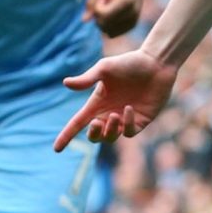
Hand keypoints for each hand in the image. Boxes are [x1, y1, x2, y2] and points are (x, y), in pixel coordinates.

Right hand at [55, 47, 179, 147]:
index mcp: (97, 103)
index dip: (67, 136)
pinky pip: (129, 132)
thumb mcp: (104, 69)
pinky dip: (126, 124)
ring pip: (111, 137)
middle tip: (95, 122)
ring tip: (114, 115)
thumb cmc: (128, 63)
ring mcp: (125, 119)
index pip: (78, 123)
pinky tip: (129, 108)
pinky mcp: (140, 121)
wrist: (155, 63)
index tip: (56, 149)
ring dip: (109, 130)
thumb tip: (65, 83)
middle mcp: (109, 113)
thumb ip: (87, 79)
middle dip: (93, 134)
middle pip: (95, 136)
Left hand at [84, 0, 145, 37]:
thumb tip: (84, 20)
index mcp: (126, 1)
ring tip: (110, 8)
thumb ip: (92, 2)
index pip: (103, 15)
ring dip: (104, 22)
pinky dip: (110, 26)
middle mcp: (132, 13)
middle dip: (99, 15)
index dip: (98, 6)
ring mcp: (134, 20)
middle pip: (105, 25)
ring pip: (109, 33)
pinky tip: (113, 14)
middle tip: (106, 1)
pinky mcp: (133, 24)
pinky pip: (115, 33)